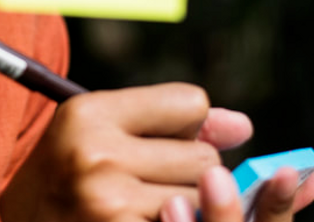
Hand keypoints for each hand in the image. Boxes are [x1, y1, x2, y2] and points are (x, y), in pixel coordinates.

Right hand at [0, 83, 313, 220]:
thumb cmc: (70, 174)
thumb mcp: (103, 132)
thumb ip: (173, 121)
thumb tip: (244, 128)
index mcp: (88, 114)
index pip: (191, 104)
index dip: (189, 127)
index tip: (166, 142)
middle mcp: (95, 155)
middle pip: (205, 160)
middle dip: (192, 175)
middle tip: (152, 185)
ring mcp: (108, 204)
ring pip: (204, 202)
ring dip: (190, 210)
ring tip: (146, 208)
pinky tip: (149, 218)